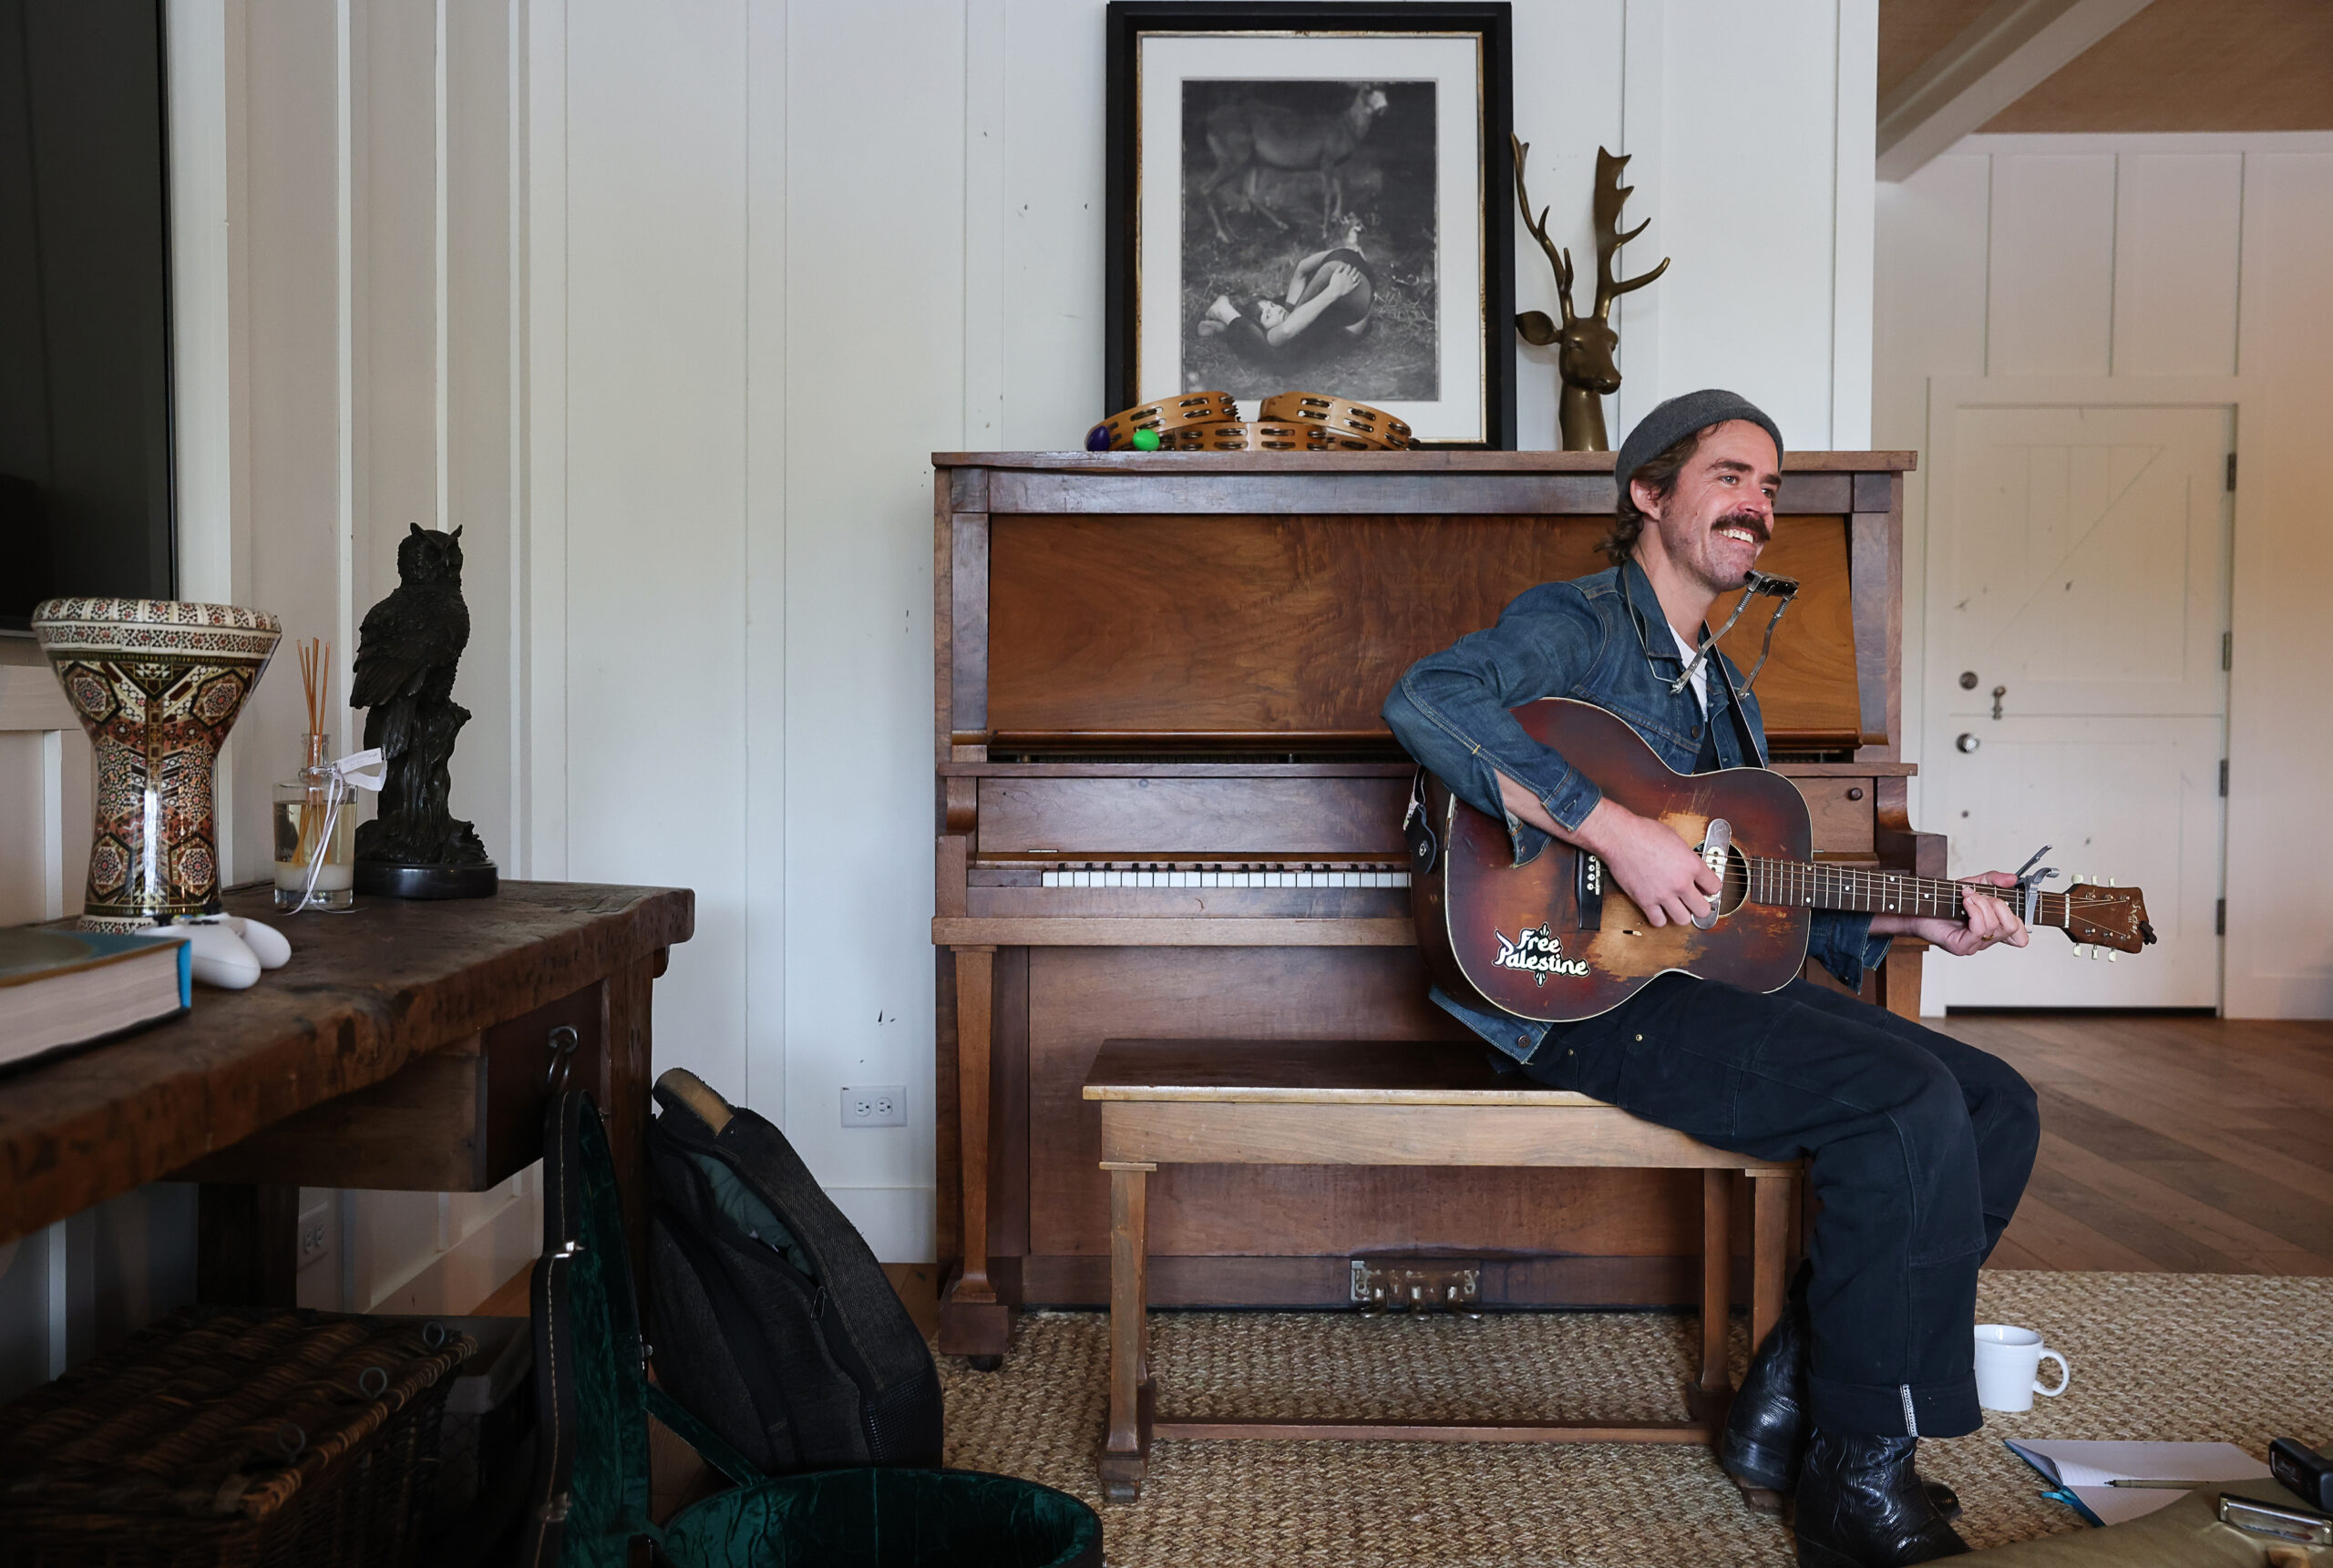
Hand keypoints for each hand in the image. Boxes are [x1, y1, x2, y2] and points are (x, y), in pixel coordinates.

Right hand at [1323, 262, 1361, 298]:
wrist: (1335, 291)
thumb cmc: (1333, 283)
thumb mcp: (1334, 274)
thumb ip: (1338, 269)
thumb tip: (1342, 265)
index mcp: (1344, 274)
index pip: (1348, 268)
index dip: (1349, 266)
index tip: (1349, 265)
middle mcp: (1348, 277)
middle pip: (1353, 272)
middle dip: (1354, 269)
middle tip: (1355, 268)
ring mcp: (1351, 282)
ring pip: (1356, 276)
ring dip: (1357, 274)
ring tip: (1358, 272)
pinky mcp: (1352, 287)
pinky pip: (1356, 283)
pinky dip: (1358, 281)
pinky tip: (1359, 279)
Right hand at [1574, 797, 1717, 928]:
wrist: (1621, 837)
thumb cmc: (1644, 832)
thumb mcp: (1675, 838)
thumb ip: (1686, 856)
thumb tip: (1689, 864)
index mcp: (1691, 865)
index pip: (1715, 887)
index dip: (1710, 888)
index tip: (1706, 888)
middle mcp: (1681, 882)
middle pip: (1703, 909)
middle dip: (1700, 906)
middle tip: (1694, 902)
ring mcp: (1663, 894)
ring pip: (1683, 920)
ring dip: (1681, 914)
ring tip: (1676, 907)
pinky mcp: (1645, 901)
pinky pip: (1658, 921)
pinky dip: (1659, 918)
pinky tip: (1658, 910)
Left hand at [1871, 870, 2029, 955]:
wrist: (1918, 905)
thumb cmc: (1943, 899)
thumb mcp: (1973, 884)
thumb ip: (1993, 880)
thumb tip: (2012, 879)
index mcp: (1993, 929)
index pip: (2020, 937)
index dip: (2020, 920)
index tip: (2006, 900)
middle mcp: (1986, 940)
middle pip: (2012, 927)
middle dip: (1999, 904)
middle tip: (1980, 895)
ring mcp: (1974, 945)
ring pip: (1995, 925)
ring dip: (1982, 903)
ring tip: (1967, 896)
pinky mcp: (1962, 947)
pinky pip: (1980, 929)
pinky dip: (1975, 911)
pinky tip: (1965, 903)